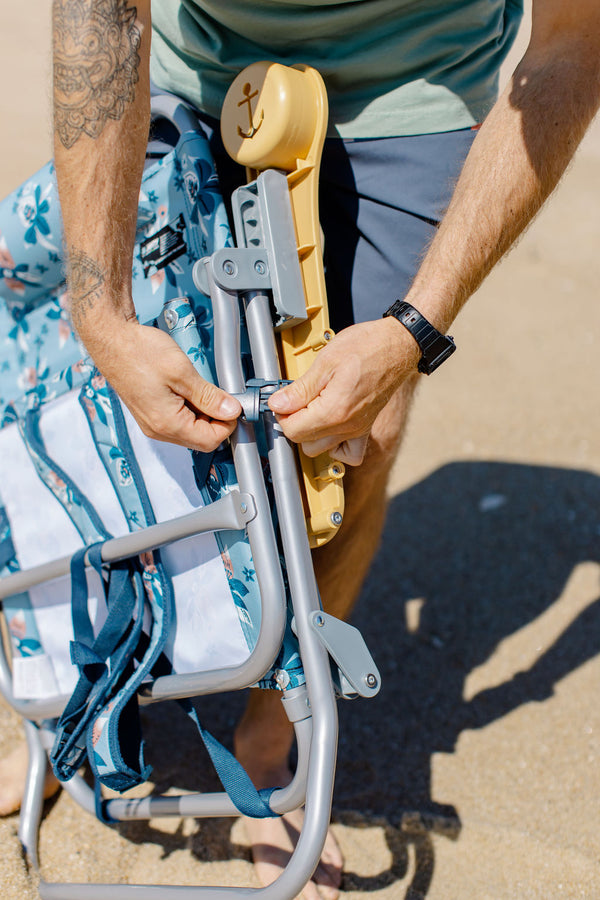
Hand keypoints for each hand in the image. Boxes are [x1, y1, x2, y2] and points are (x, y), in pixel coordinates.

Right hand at [85, 319, 240, 451]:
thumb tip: (230, 410)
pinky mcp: (151, 414)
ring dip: (204, 413)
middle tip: (221, 395)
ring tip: (202, 388)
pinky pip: (178, 421)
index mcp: (167, 423)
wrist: (112, 340)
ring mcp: (153, 423)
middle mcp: (158, 429)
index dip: (227, 424)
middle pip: (201, 438)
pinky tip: (189, 389)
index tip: (233, 405)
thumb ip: (209, 396)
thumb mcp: (182, 372)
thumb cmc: (138, 352)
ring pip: (191, 430)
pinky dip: (190, 408)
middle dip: (216, 419)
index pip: (210, 440)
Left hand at [268, 318, 419, 464]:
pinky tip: (329, 426)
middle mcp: (347, 426)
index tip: (284, 399)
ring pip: (321, 450)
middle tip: (297, 400)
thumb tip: (277, 404)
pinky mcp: (365, 429)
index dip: (282, 413)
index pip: (293, 430)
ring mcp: (358, 430)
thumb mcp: (325, 361)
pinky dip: (335, 446)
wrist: (397, 347)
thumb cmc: (367, 347)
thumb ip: (300, 389)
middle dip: (294, 423)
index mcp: (334, 411)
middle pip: (304, 442)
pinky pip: (349, 454)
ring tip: (312, 409)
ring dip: (311, 434)